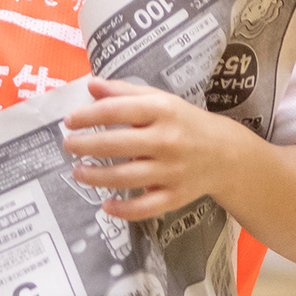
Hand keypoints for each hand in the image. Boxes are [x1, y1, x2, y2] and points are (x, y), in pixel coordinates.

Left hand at [60, 78, 260, 222]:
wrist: (226, 154)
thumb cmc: (185, 123)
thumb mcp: (160, 100)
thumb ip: (125, 93)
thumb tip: (91, 84)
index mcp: (162, 110)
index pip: (117, 110)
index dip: (89, 115)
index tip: (69, 120)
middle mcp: (167, 140)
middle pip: (117, 144)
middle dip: (85, 146)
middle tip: (68, 146)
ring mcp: (172, 170)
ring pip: (125, 177)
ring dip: (95, 177)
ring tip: (77, 172)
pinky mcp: (176, 195)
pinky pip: (145, 207)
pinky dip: (123, 210)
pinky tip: (105, 205)